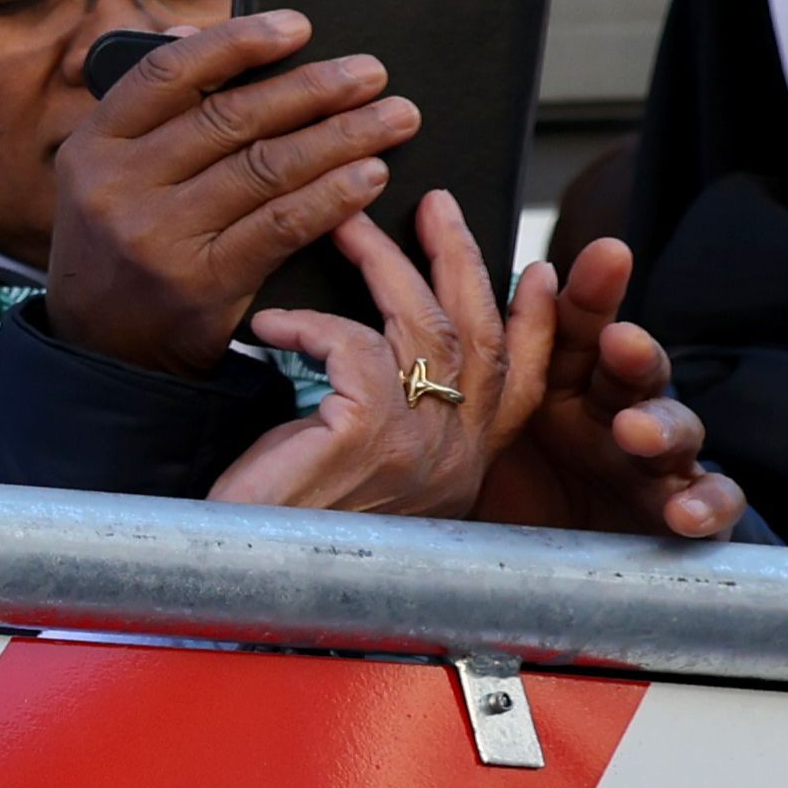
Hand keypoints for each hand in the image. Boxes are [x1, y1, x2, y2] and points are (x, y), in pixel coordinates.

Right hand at [42, 11, 421, 370]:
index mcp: (94, 144)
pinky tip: (369, 176)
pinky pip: (281, 226)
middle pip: (231, 118)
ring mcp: (158, 236)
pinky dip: (332, 197)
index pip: (170, 74)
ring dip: (340, 138)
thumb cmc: (117, 246)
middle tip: (372, 74)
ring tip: (392, 118)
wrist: (103, 353)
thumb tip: (191, 32)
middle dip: (313, 89)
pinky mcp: (201, 283)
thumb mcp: (106, 173)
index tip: (299, 27)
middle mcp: (119, 185)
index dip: (238, 42)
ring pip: (265, 169)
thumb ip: (149, 108)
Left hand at [215, 190, 530, 518]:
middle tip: (438, 205)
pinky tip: (272, 324)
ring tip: (346, 220)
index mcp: (461, 467)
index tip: (541, 271)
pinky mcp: (366, 439)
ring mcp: (418, 449)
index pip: (523, 387)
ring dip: (384, 262)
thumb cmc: (287, 529)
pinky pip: (355, 346)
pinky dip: (312, 323)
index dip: (538, 325)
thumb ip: (392, 419)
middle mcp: (455, 459)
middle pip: (483, 338)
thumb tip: (383, 347)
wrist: (247, 583)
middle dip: (464, 260)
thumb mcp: (360, 470)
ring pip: (425, 326)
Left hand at [478, 234, 748, 544]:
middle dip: (632, 348)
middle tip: (619, 341)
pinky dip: (707, 503)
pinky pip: (711, 499)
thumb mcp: (478, 435)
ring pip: (675, 426)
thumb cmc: (512, 486)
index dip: (593, 293)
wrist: (554, 560)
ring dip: (661, 424)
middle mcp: (613, 410)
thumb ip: (454, 382)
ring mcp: (652, 459)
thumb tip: (397, 323)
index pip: (582, 326)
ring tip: (634, 431)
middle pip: (633, 366)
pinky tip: (686, 513)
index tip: (605, 256)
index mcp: (565, 382)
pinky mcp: (680, 507)